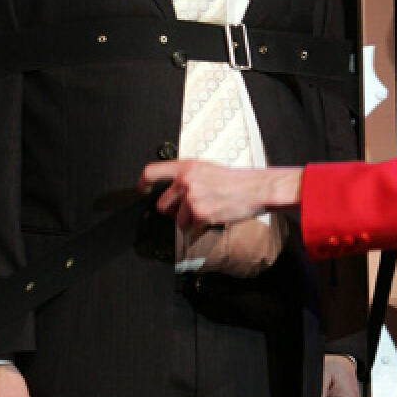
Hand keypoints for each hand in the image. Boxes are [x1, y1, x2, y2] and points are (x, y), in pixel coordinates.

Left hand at [140, 161, 303, 228]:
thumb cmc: (234, 180)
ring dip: (190, 221)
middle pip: (162, 205)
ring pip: (178, 220)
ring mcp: (192, 199)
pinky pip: (193, 228)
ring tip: (208, 210)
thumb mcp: (206, 169)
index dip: (143, 183)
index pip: (152, 172)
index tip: (142, 190)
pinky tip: (215, 216)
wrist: (254, 188)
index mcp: (186, 167)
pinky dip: (202, 227)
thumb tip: (172, 190)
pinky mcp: (200, 214)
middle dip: (172, 212)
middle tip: (187, 210)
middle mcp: (185, 182)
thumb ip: (187, 177)